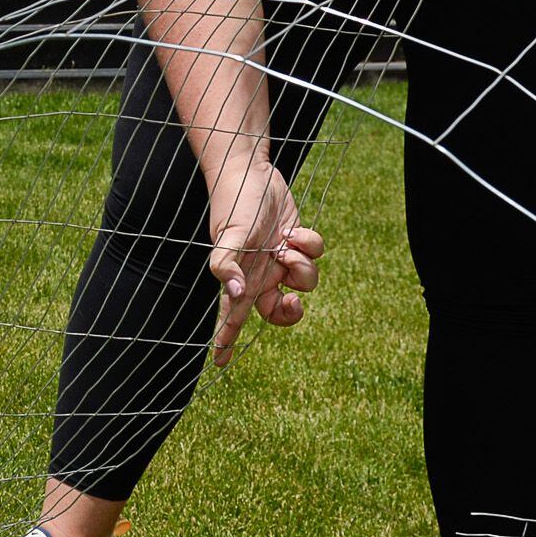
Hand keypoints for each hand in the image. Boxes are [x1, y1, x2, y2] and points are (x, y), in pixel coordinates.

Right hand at [205, 156, 323, 365]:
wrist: (250, 171)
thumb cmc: (234, 203)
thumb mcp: (229, 235)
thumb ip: (226, 265)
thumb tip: (235, 294)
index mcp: (241, 279)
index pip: (232, 317)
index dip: (226, 342)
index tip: (221, 365)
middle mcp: (260, 274)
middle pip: (280, 311)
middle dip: (291, 310)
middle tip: (293, 299)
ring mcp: (279, 259)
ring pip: (304, 282)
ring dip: (302, 266)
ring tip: (287, 245)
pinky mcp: (296, 242)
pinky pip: (314, 256)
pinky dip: (310, 245)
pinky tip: (294, 231)